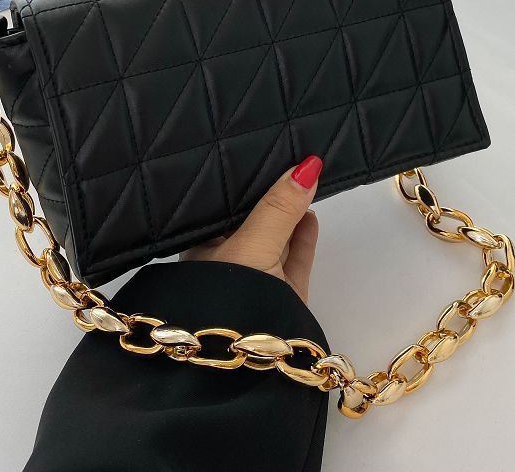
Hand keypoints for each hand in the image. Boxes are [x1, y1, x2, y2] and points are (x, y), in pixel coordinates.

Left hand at [182, 155, 321, 301]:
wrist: (249, 364)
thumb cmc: (230, 295)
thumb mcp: (251, 244)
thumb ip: (278, 207)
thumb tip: (309, 164)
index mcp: (202, 246)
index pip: (224, 205)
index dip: (243, 180)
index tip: (262, 151)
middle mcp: (226, 261)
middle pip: (253, 219)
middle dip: (272, 194)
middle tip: (292, 157)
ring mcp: (256, 279)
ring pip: (276, 237)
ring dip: (291, 211)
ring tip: (306, 178)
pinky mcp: (284, 296)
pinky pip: (295, 257)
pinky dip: (305, 235)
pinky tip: (312, 212)